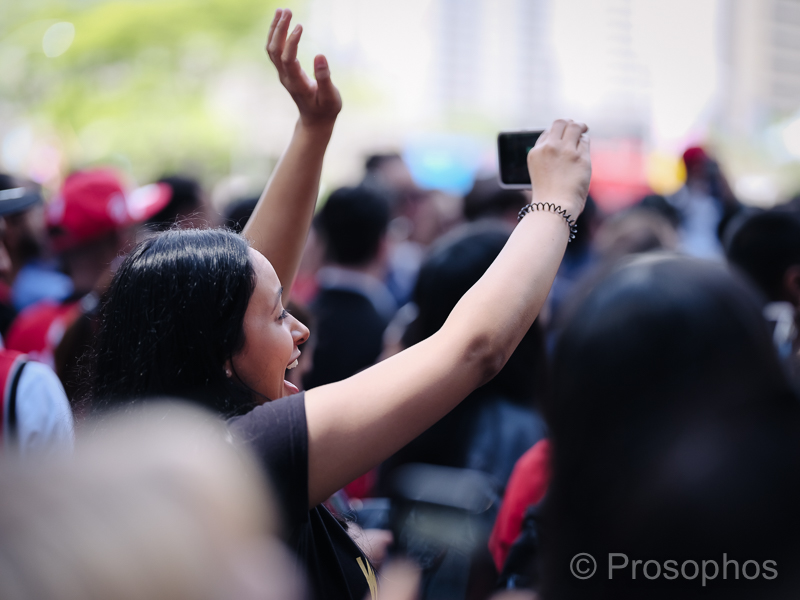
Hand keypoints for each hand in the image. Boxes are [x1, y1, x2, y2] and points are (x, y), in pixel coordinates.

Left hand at [267, 8, 341, 130]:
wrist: (316, 120)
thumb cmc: (326, 109)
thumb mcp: (330, 97)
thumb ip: (325, 78)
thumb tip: (320, 55)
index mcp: (297, 84)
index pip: (288, 59)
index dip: (291, 42)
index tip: (300, 26)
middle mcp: (286, 77)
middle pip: (274, 51)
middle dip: (279, 30)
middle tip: (287, 10)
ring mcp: (283, 74)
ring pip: (272, 50)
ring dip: (275, 30)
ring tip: (282, 11)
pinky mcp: (285, 71)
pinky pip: (275, 51)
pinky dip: (276, 35)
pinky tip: (282, 24)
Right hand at [527, 119, 590, 218]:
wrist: (554, 207)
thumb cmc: (547, 196)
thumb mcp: (540, 172)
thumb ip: (548, 156)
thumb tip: (563, 142)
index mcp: (535, 152)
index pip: (546, 133)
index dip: (556, 133)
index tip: (562, 136)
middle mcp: (549, 147)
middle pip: (560, 123)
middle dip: (569, 123)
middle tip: (577, 126)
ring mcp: (565, 151)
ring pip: (574, 127)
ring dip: (580, 127)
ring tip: (584, 129)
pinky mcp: (580, 157)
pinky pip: (585, 141)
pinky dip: (585, 143)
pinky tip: (584, 149)